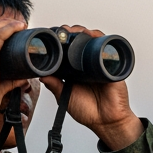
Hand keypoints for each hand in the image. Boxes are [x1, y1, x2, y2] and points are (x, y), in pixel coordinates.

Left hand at [38, 24, 143, 150]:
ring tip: (77, 31)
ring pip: (94, 41)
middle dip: (72, 33)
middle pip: (81, 42)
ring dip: (85, 32)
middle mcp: (87, 65)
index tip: (53, 35)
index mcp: (75, 71)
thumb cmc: (88, 111)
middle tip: (63, 31)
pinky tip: (93, 35)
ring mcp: (100, 64)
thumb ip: (54, 85)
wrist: (107, 122)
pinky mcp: (112, 66)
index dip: (61, 41)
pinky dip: (101, 39)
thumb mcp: (64, 97)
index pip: (68, 51)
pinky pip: (108, 49)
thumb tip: (41, 74)